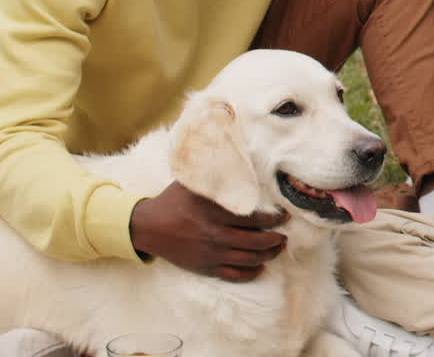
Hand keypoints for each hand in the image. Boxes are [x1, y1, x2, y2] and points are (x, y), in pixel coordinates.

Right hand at [130, 181, 288, 281]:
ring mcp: (211, 254)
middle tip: (284, 236)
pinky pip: (234, 275)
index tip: (284, 217)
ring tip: (277, 249)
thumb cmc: (174, 200)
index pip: (255, 219)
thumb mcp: (194, 182)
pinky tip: (260, 267)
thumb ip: (217, 175)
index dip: (274, 219)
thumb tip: (238, 157)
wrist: (148, 227)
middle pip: (257, 242)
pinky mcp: (205, 268)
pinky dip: (251, 273)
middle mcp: (216, 236)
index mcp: (216, 213)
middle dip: (276, 240)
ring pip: (249, 260)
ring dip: (269, 255)